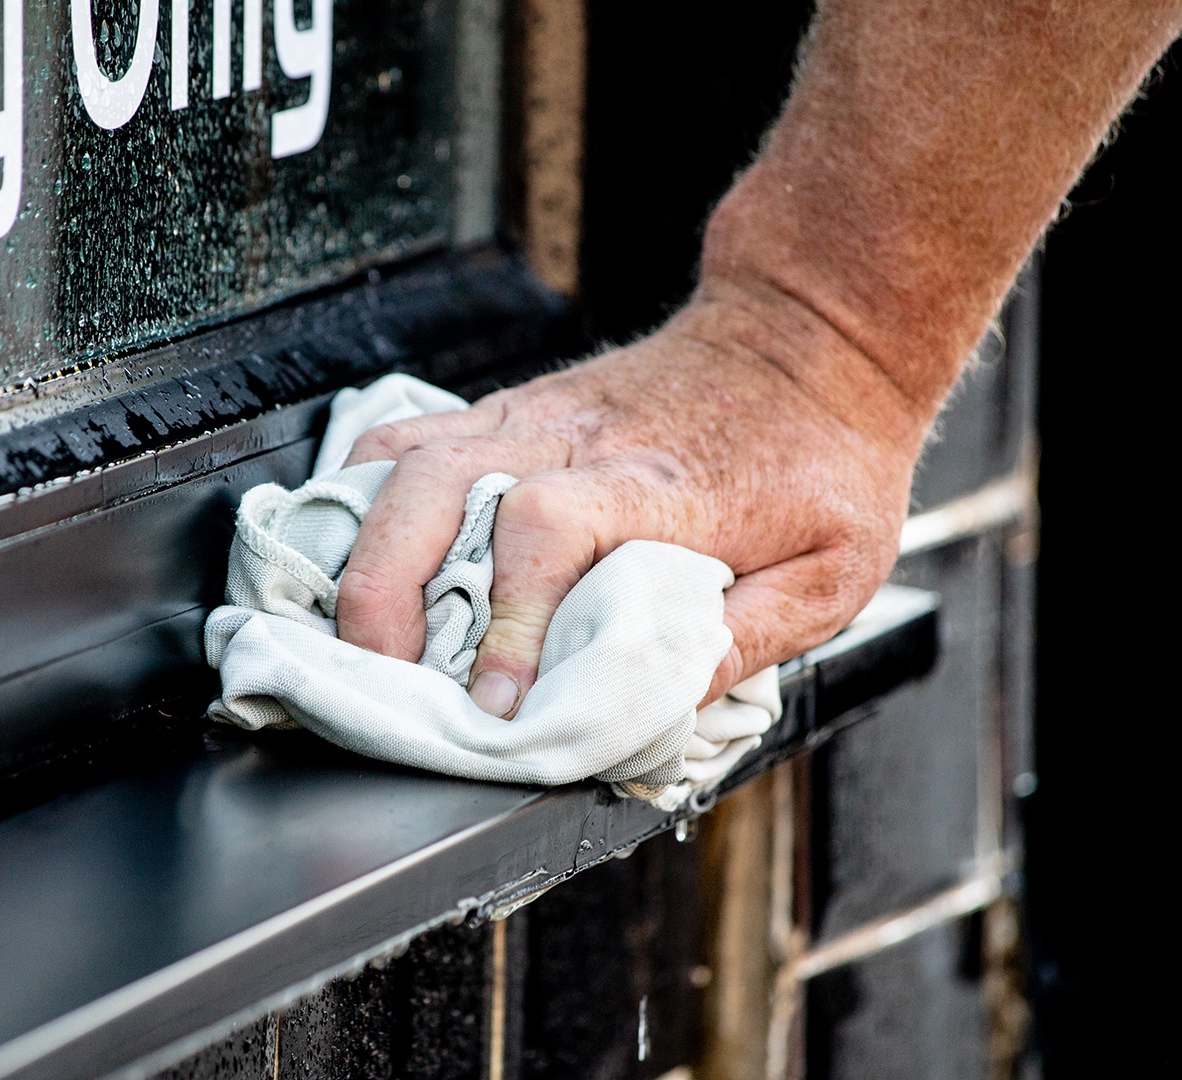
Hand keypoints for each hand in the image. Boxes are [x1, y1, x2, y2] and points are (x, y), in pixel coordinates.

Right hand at [334, 274, 938, 717]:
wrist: (809, 339)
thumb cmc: (822, 458)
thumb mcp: (833, 567)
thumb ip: (750, 636)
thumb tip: (656, 701)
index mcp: (659, 483)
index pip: (548, 527)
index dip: (508, 618)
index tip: (498, 701)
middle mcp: (577, 439)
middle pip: (439, 486)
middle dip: (388, 587)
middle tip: (383, 675)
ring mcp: (532, 416)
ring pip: (405, 461)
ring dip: (361, 549)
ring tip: (348, 631)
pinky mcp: (509, 411)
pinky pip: (405, 439)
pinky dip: (359, 498)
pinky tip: (349, 554)